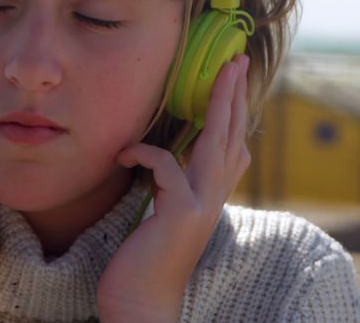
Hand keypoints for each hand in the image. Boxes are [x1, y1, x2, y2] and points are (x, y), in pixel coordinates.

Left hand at [97, 55, 251, 321]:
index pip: (232, 146)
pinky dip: (143, 152)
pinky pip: (165, 164)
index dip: (235, 113)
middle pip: (231, 135)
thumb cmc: (144, 263)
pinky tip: (122, 154)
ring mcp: (201, 205)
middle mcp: (213, 198)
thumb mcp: (167, 219)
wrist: (140, 305)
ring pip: (216, 141)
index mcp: (210, 197)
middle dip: (234, 96)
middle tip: (238, 62)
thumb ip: (178, 189)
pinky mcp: (180, 212)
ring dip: (219, 103)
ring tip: (222, 73)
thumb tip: (179, 161)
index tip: (234, 82)